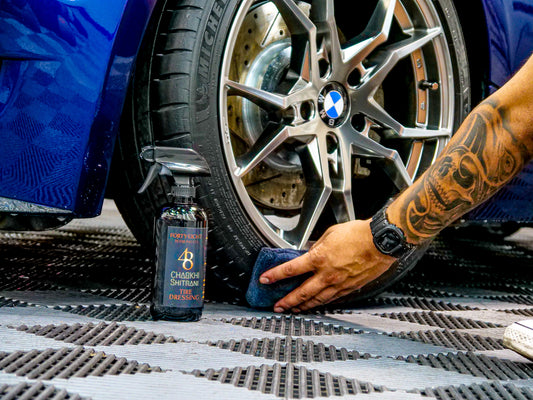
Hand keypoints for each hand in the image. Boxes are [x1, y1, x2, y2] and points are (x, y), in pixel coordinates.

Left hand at [259, 219, 395, 312]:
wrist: (380, 242)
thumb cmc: (358, 234)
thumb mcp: (330, 233)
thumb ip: (317, 245)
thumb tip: (309, 252)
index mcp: (319, 258)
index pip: (291, 270)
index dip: (275, 276)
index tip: (265, 280)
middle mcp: (327, 274)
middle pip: (301, 293)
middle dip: (286, 301)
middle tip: (277, 306)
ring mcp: (338, 284)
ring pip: (316, 300)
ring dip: (302, 306)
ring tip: (292, 310)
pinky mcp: (349, 288)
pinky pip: (331, 299)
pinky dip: (320, 303)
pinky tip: (315, 305)